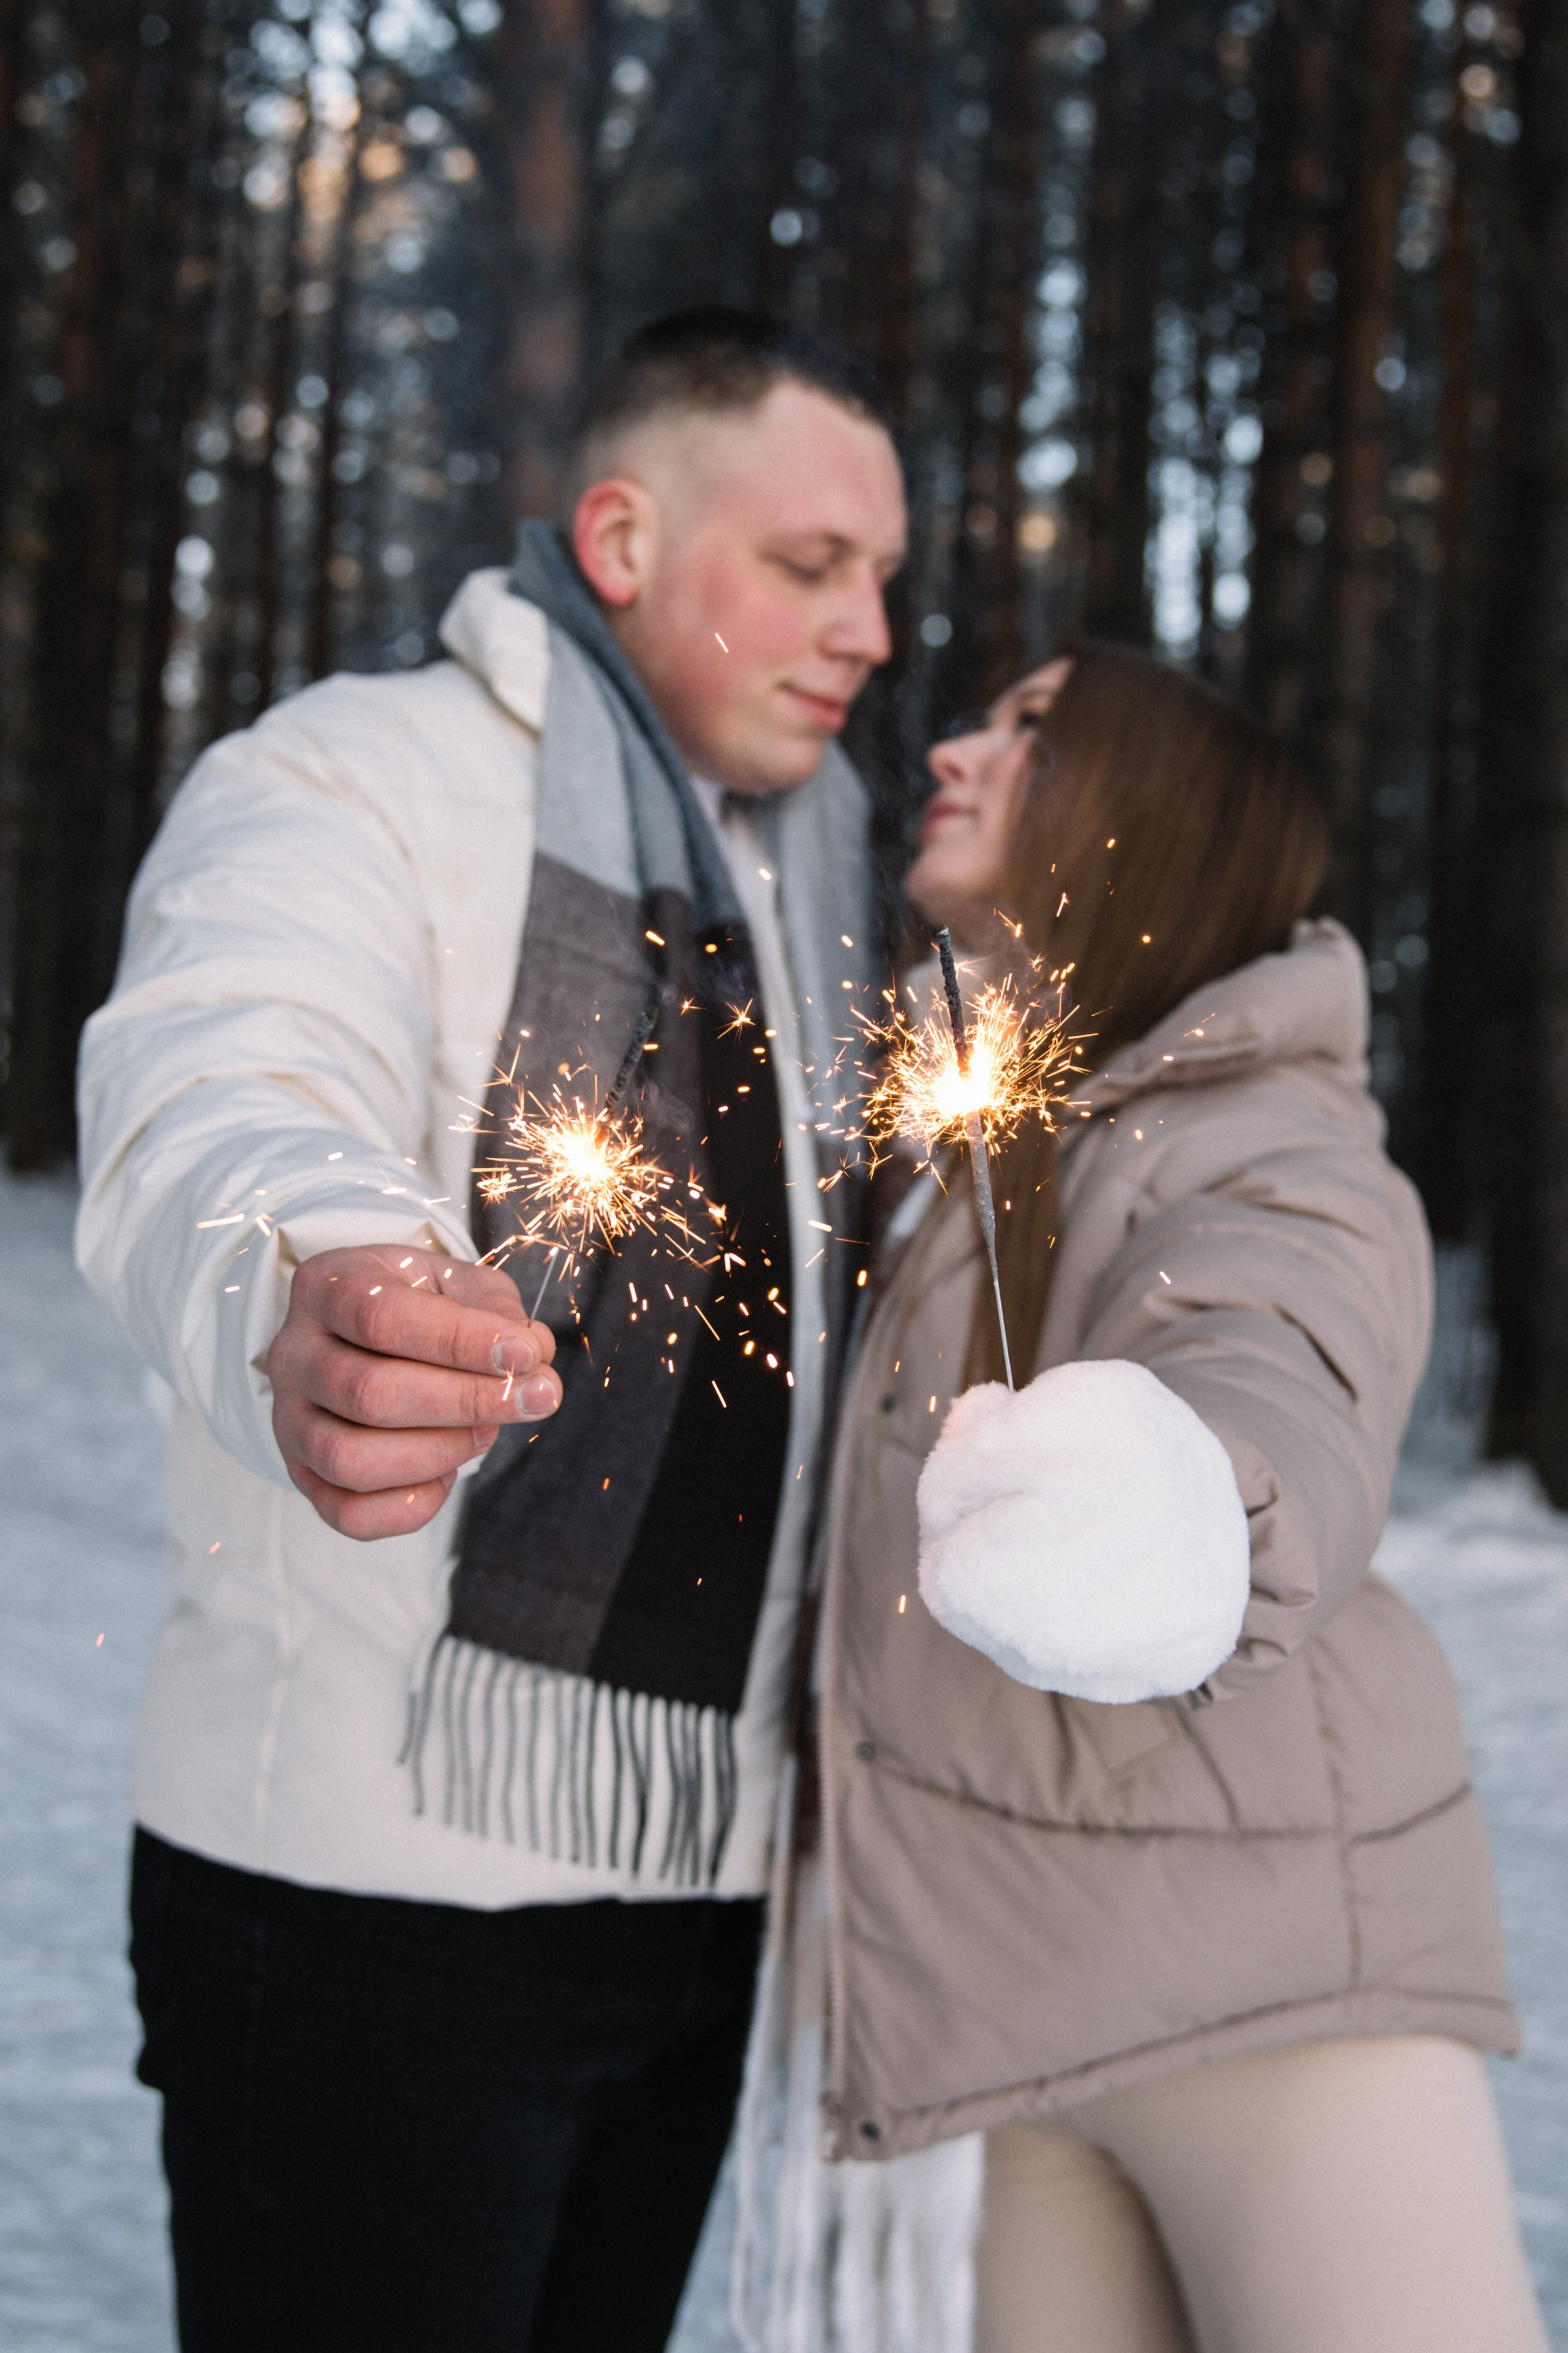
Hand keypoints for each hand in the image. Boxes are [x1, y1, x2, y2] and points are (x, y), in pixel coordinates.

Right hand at [267, 1245, 560, 1539]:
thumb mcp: (455, 1283)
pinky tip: (447, 1473)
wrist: (361, 1333)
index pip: (383, 1317)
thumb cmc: (418, 1304)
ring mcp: (289, 1421)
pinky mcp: (303, 1475)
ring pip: (351, 1461)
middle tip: (536, 1398)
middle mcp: (294, 1354)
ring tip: (485, 1430)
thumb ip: (498, 1311)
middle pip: (369, 1394)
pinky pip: (348, 1514)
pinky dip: (410, 1506)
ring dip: (439, 1452)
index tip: (528, 1354)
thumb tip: (535, 1357)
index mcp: (326, 1287)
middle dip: (467, 1402)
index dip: (462, 1341)